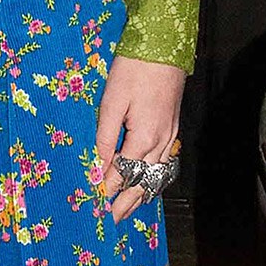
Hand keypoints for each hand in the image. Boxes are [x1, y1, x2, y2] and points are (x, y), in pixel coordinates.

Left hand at [92, 55, 185, 222]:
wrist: (163, 45)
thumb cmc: (134, 69)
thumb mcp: (112, 101)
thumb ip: (105, 137)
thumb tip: (96, 166)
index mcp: (144, 137)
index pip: (122, 174)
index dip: (106, 191)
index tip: (92, 206)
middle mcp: (161, 142)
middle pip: (142, 182)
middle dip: (125, 203)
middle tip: (109, 220)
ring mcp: (170, 136)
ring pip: (156, 175)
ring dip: (141, 194)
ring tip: (126, 210)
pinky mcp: (172, 128)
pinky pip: (164, 163)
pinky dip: (153, 178)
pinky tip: (146, 183)